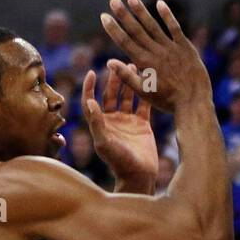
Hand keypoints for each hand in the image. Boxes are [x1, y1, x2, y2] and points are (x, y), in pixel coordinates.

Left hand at [82, 63, 157, 186]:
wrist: (139, 175)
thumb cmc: (119, 162)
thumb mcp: (105, 143)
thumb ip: (97, 122)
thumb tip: (90, 102)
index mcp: (100, 124)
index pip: (91, 101)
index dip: (90, 87)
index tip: (92, 73)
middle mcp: (113, 120)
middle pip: (110, 95)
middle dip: (113, 80)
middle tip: (117, 64)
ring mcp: (128, 122)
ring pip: (127, 97)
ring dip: (129, 83)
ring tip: (133, 67)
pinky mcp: (143, 125)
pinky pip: (143, 106)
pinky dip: (145, 94)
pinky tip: (149, 82)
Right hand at [100, 0, 211, 112]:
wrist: (194, 102)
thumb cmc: (167, 101)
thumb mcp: (144, 92)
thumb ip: (127, 76)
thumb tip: (110, 61)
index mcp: (144, 63)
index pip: (125, 42)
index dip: (113, 28)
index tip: (104, 16)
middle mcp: (156, 52)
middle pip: (136, 30)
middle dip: (123, 15)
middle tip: (113, 0)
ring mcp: (171, 48)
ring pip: (153, 26)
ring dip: (142, 11)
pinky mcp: (186, 47)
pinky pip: (175, 28)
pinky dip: (167, 16)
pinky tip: (160, 3)